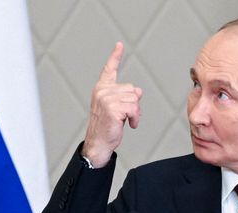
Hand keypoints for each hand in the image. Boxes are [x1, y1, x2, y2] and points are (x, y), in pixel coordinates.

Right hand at [82, 42, 142, 166]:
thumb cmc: (106, 127)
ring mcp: (107, 99)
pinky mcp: (113, 109)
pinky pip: (134, 109)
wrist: (98, 143)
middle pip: (132, 89)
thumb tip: (139, 91)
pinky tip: (130, 125)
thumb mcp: (117, 108)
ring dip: (135, 113)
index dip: (115, 56)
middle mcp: (102, 91)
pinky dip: (135, 118)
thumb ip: (125, 97)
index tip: (119, 45)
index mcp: (101, 88)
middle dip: (134, 104)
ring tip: (127, 121)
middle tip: (126, 116)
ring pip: (135, 100)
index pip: (109, 69)